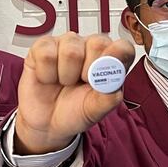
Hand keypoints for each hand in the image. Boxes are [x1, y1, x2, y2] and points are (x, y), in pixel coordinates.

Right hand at [14, 33, 134, 154]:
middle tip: (80, 83)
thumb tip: (115, 92)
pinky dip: (47, 74)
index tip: (106, 75)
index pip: (123, 47)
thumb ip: (107, 101)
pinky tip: (49, 78)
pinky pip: (46, 54)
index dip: (117, 58)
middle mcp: (91, 47)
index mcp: (111, 61)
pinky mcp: (44, 45)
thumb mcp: (93, 112)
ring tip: (64, 82)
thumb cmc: (74, 111)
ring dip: (66, 75)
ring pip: (71, 51)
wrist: (45, 122)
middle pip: (98, 44)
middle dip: (88, 71)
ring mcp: (68, 43)